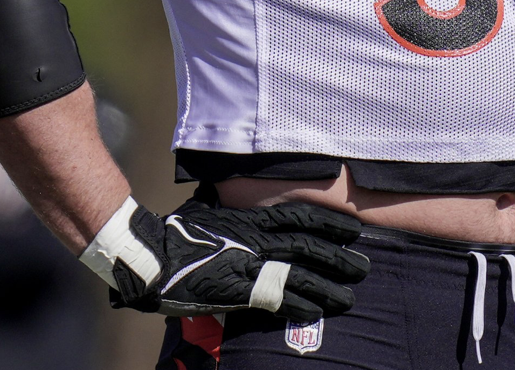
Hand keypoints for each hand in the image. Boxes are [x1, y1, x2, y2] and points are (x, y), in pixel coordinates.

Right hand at [108, 200, 369, 320]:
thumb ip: (225, 210)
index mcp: (248, 219)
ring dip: (328, 286)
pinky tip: (315, 312)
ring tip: (350, 297)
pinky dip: (298, 305)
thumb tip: (228, 202)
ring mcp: (248, 264)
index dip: (329, 222)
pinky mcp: (238, 290)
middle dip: (339, 256)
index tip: (353, 229)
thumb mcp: (204, 212)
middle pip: (308, 245)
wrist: (150, 256)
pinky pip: (277, 299)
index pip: (299, 217)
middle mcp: (254, 239)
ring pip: (300, 273)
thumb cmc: (173, 233)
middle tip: (364, 266)